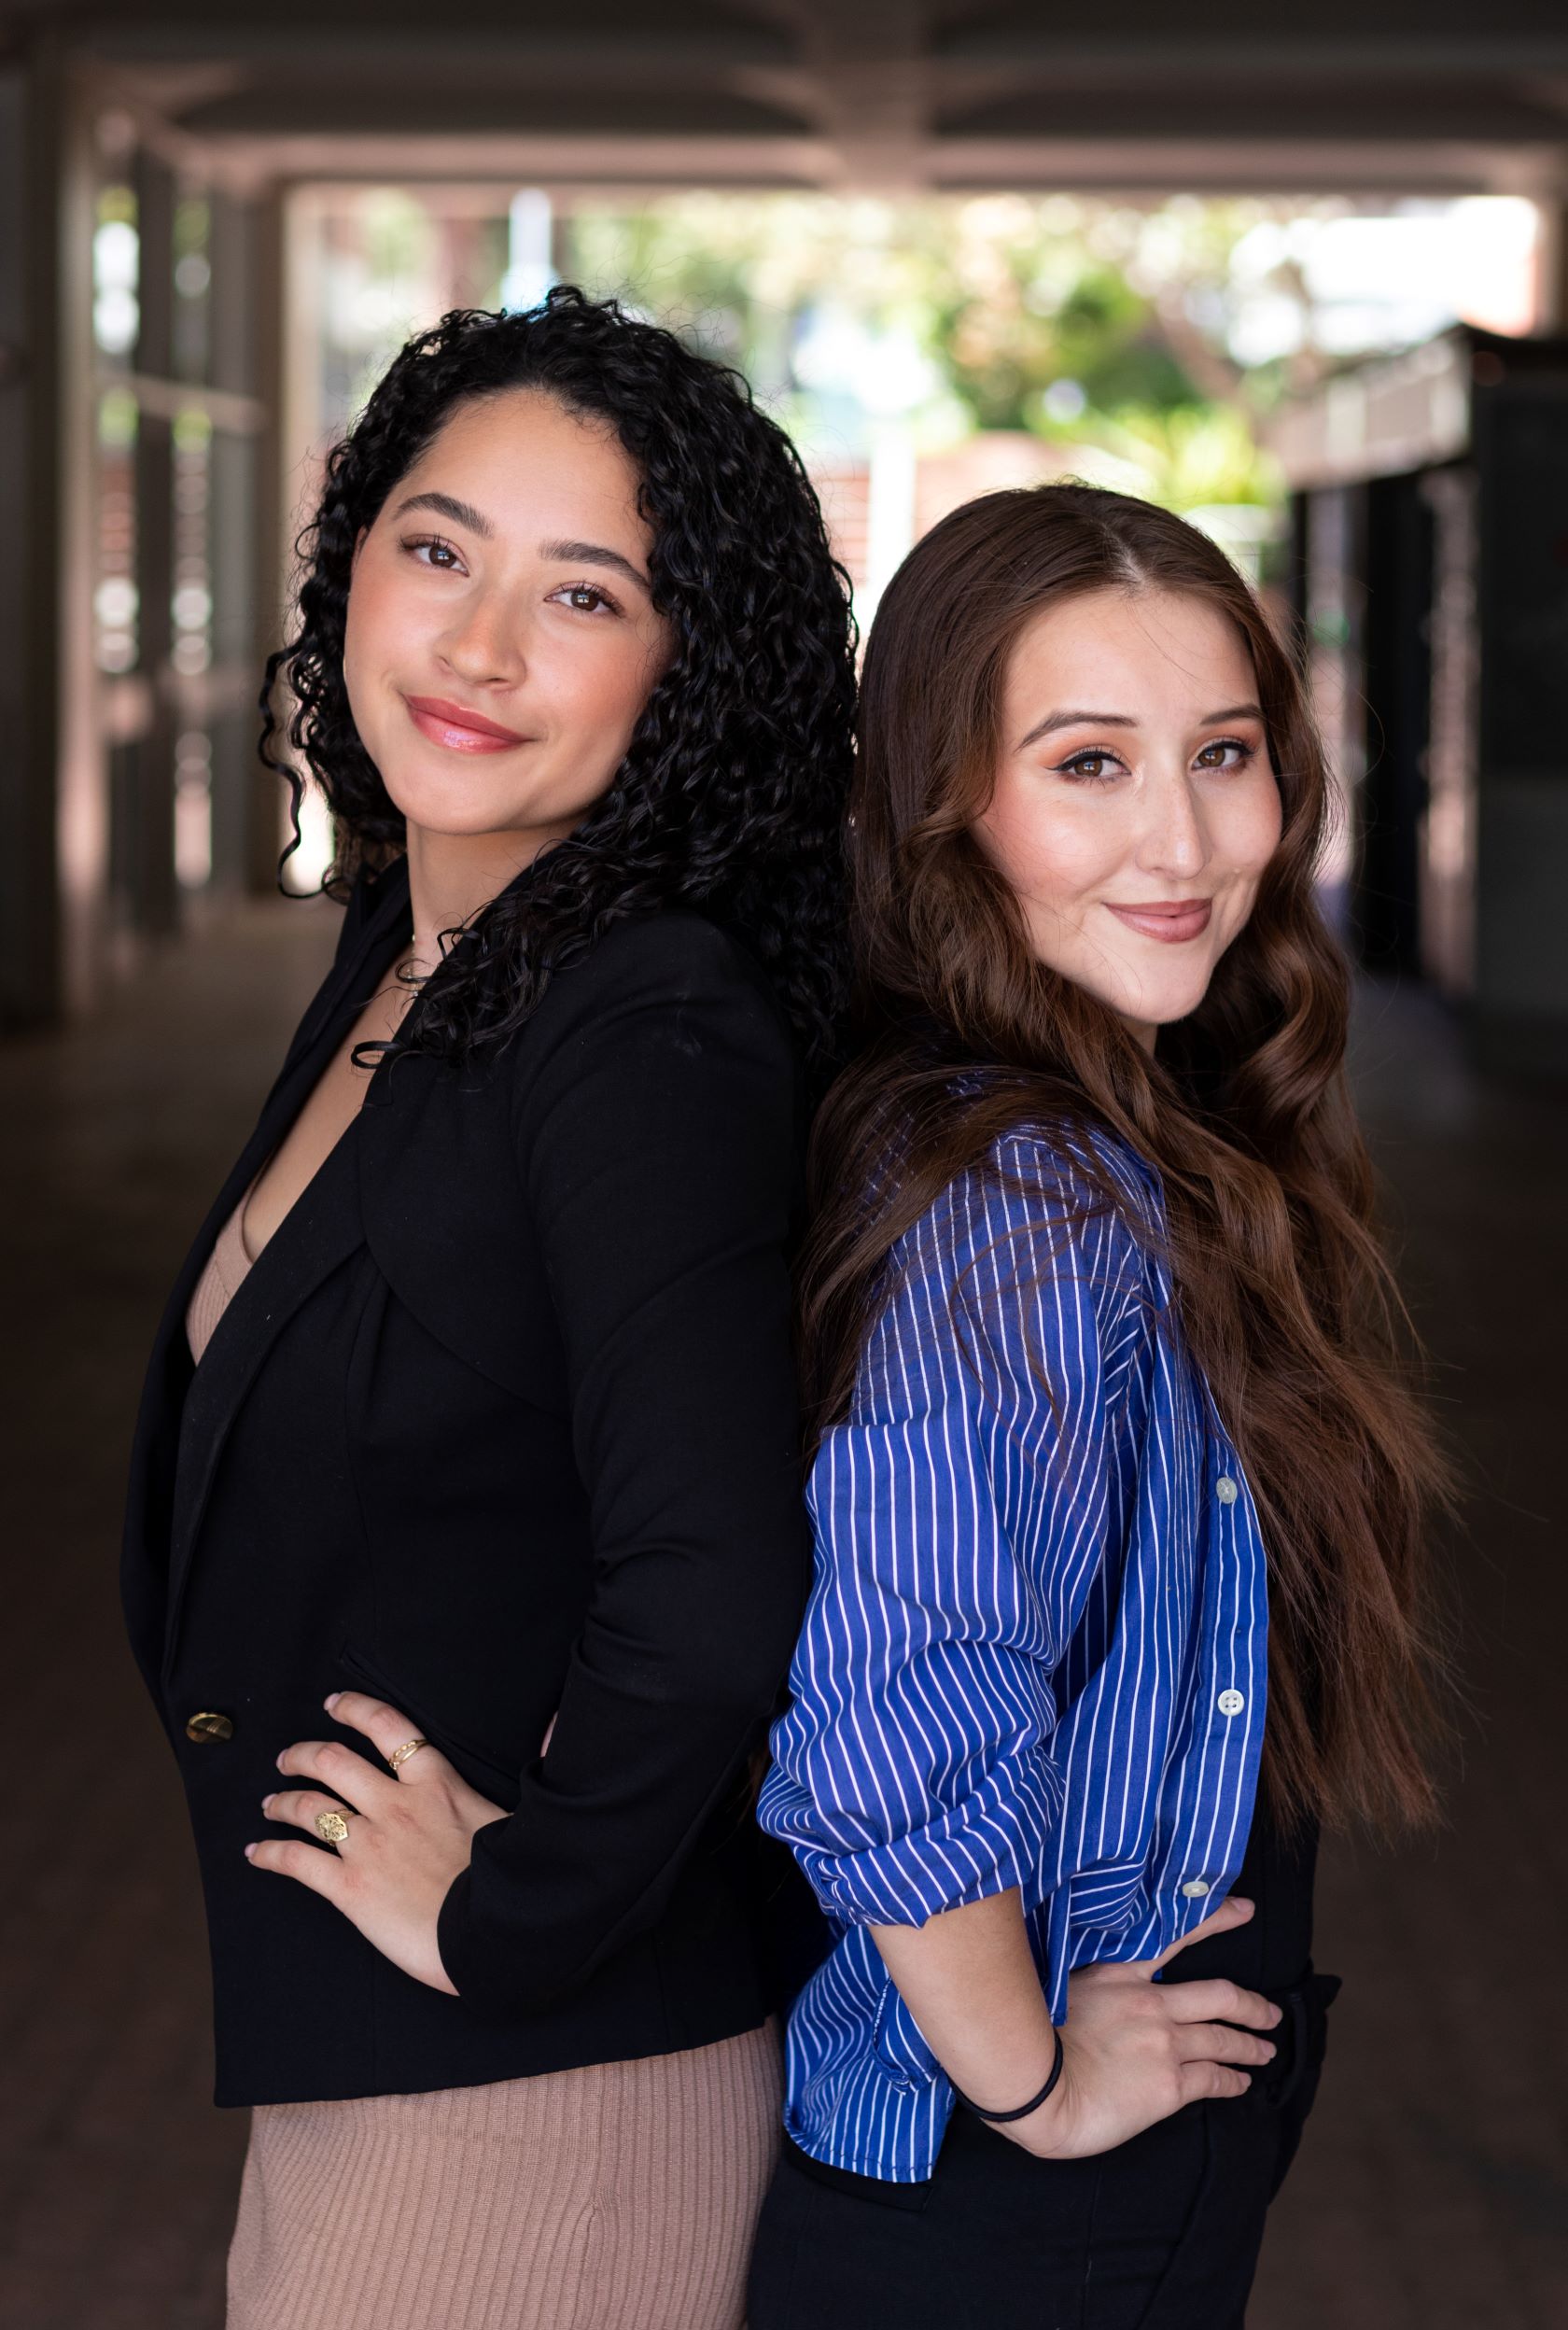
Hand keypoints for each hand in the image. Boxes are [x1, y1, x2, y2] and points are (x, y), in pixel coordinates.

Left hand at [247, 1691, 507, 1992]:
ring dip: (282, 1800)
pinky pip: (297, 1861)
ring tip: (270, 1802)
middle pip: (333, 1761)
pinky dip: (270, 1853)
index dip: (354, 1709)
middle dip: (303, 1755)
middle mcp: (395, 1804)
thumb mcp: (518, 1813)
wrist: (495, 1936)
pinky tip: (256, 1853)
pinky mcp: (349, 1888)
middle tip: (288, 1757)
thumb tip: (557, 1726)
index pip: (387, 1727)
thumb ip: (526, 1771)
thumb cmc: (514, 1881)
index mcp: (435, 1783)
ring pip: (309, 1807)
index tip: (334, 1704)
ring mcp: (368, 1845)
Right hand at [1004, 1895, 1280, 2159]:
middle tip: (1271, 2012)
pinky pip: (1214, 2078)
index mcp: (1119, 1975)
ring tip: (1264, 2050)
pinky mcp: (1170, 2085)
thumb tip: (1106, 1991)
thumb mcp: (1059, 1988)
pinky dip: (1234, 2080)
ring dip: (1250, 2045)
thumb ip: (1092, 1983)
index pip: (1177, 1937)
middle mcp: (1150, 2002)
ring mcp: (1164, 2043)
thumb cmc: (1031, 2041)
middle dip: (1252, 2005)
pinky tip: (1242, 2083)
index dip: (1216, 1921)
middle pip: (1219, 1995)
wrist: (1034, 2087)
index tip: (1244, 1910)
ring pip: (1224, 2038)